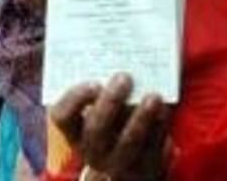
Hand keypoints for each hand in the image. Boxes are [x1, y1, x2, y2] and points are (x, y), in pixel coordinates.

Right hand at [51, 73, 171, 180]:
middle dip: (111, 102)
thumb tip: (119, 59)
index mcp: (74, 131)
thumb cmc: (112, 121)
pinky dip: (160, 126)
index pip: (62, 117)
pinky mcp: (145, 167)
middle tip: (125, 78)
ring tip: (153, 96)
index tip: (94, 82)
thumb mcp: (99, 108)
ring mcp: (118, 162)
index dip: (76, 99)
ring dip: (141, 117)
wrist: (132, 162)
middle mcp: (92, 149)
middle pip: (96, 129)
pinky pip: (153, 147)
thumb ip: (103, 90)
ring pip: (128, 142)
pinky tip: (164, 108)